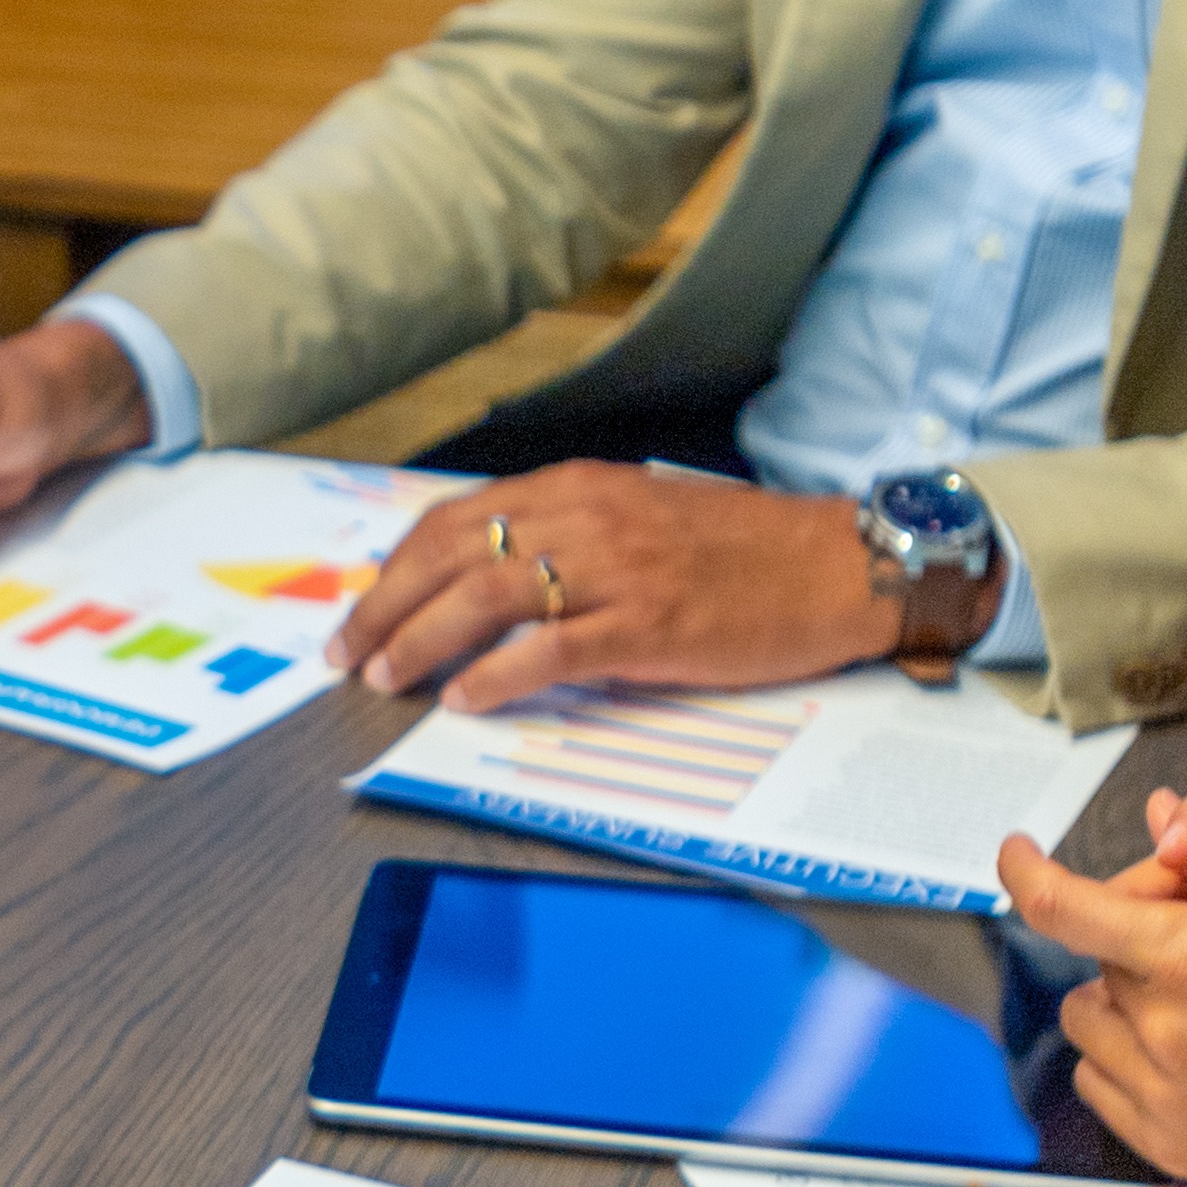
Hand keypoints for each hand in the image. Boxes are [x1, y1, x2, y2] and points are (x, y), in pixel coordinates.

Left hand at [333, 461, 891, 708]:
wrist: (839, 566)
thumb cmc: (741, 550)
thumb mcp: (637, 517)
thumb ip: (563, 537)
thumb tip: (481, 581)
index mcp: (577, 488)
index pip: (455, 520)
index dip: (395, 568)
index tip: (359, 609)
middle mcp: (587, 518)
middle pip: (454, 555)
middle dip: (386, 606)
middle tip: (347, 654)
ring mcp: (619, 571)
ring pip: (489, 596)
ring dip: (423, 639)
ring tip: (388, 677)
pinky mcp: (652, 626)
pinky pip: (554, 648)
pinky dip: (498, 674)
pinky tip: (465, 698)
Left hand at [1003, 830, 1186, 1186]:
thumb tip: (1166, 811)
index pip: (1061, 907)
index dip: (1024, 871)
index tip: (1016, 853)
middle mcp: (1163, 1029)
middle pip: (1097, 959)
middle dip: (1136, 942)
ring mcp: (1161, 1095)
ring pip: (1089, 1022)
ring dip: (1124, 1001)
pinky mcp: (1167, 1145)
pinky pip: (1101, 1083)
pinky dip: (1125, 1060)